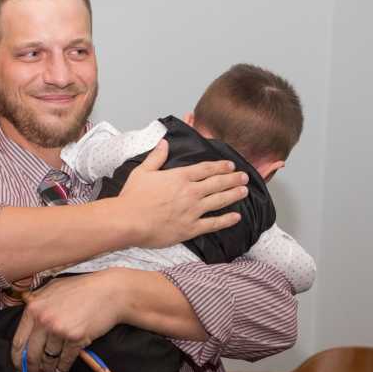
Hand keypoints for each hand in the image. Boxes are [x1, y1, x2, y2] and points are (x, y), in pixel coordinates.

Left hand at [9, 273, 123, 371]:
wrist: (110, 292)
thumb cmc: (82, 289)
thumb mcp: (53, 289)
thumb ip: (37, 303)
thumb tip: (26, 318)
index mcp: (34, 308)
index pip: (18, 340)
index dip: (17, 357)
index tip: (18, 365)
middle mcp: (44, 319)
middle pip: (32, 353)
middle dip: (32, 367)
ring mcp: (60, 329)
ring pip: (49, 358)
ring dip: (50, 367)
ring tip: (51, 369)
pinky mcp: (76, 338)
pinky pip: (66, 359)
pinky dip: (64, 365)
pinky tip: (64, 366)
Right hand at [114, 139, 247, 248]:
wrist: (128, 220)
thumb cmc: (133, 196)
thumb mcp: (143, 171)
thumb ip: (156, 157)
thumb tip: (164, 142)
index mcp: (180, 177)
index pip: (206, 169)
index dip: (220, 167)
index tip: (231, 166)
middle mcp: (190, 192)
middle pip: (217, 183)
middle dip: (233, 179)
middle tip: (244, 177)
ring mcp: (192, 210)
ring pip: (219, 201)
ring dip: (233, 195)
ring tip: (244, 191)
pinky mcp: (190, 228)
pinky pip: (213, 224)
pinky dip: (226, 220)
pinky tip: (236, 217)